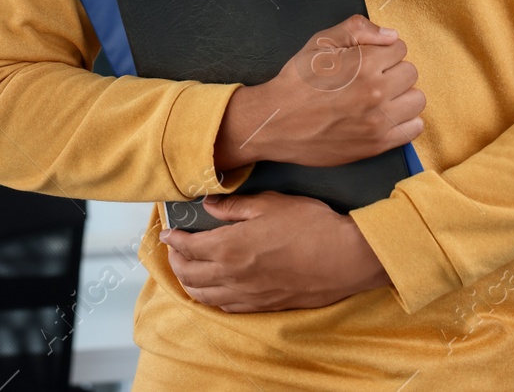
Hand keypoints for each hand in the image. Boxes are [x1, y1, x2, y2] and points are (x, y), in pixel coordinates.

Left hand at [159, 191, 390, 311]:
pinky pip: (227, 307)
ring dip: (189, 283)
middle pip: (190, 275)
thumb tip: (209, 205)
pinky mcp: (264, 306)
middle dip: (176, 262)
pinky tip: (214, 291)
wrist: (346, 258)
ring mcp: (248, 295)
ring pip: (205, 296)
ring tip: (187, 271)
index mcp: (230, 247)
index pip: (189, 247)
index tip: (168, 233)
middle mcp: (233, 275)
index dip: (174, 240)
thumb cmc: (311, 226)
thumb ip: (234, 207)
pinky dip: (212, 299)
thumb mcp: (270, 204)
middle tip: (174, 250)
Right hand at [213, 15, 423, 169]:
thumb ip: (357, 29)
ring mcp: (378, 120)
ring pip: (417, 100)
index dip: (383, 50)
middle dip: (393, 70)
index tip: (369, 59)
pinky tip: (386, 116)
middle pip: (410, 72)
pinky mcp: (377, 144)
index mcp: (363, 63)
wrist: (277, 121)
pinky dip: (405, 121)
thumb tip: (391, 35)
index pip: (399, 48)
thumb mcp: (319, 42)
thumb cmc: (297, 80)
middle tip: (373, 78)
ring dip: (402, 95)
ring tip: (381, 97)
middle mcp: (375, 91)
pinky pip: (413, 129)